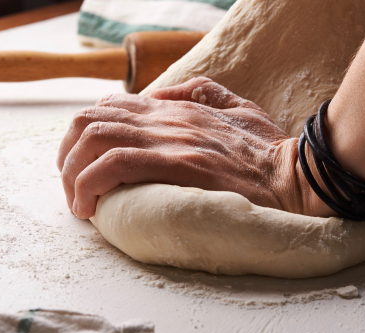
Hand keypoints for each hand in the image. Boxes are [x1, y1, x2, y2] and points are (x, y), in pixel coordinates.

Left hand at [57, 77, 332, 218]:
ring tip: (78, 203)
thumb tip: (162, 93)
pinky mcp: (178, 164)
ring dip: (72, 173)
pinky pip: (114, 164)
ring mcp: (171, 139)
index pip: (109, 107)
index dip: (85, 136)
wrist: (297, 176)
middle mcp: (166, 118)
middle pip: (90, 120)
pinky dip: (90, 184)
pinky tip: (90, 208)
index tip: (84, 167)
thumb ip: (201, 92)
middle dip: (67, 156)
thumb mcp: (238, 107)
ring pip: (94, 139)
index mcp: (176, 107)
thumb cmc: (269, 151)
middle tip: (73, 188)